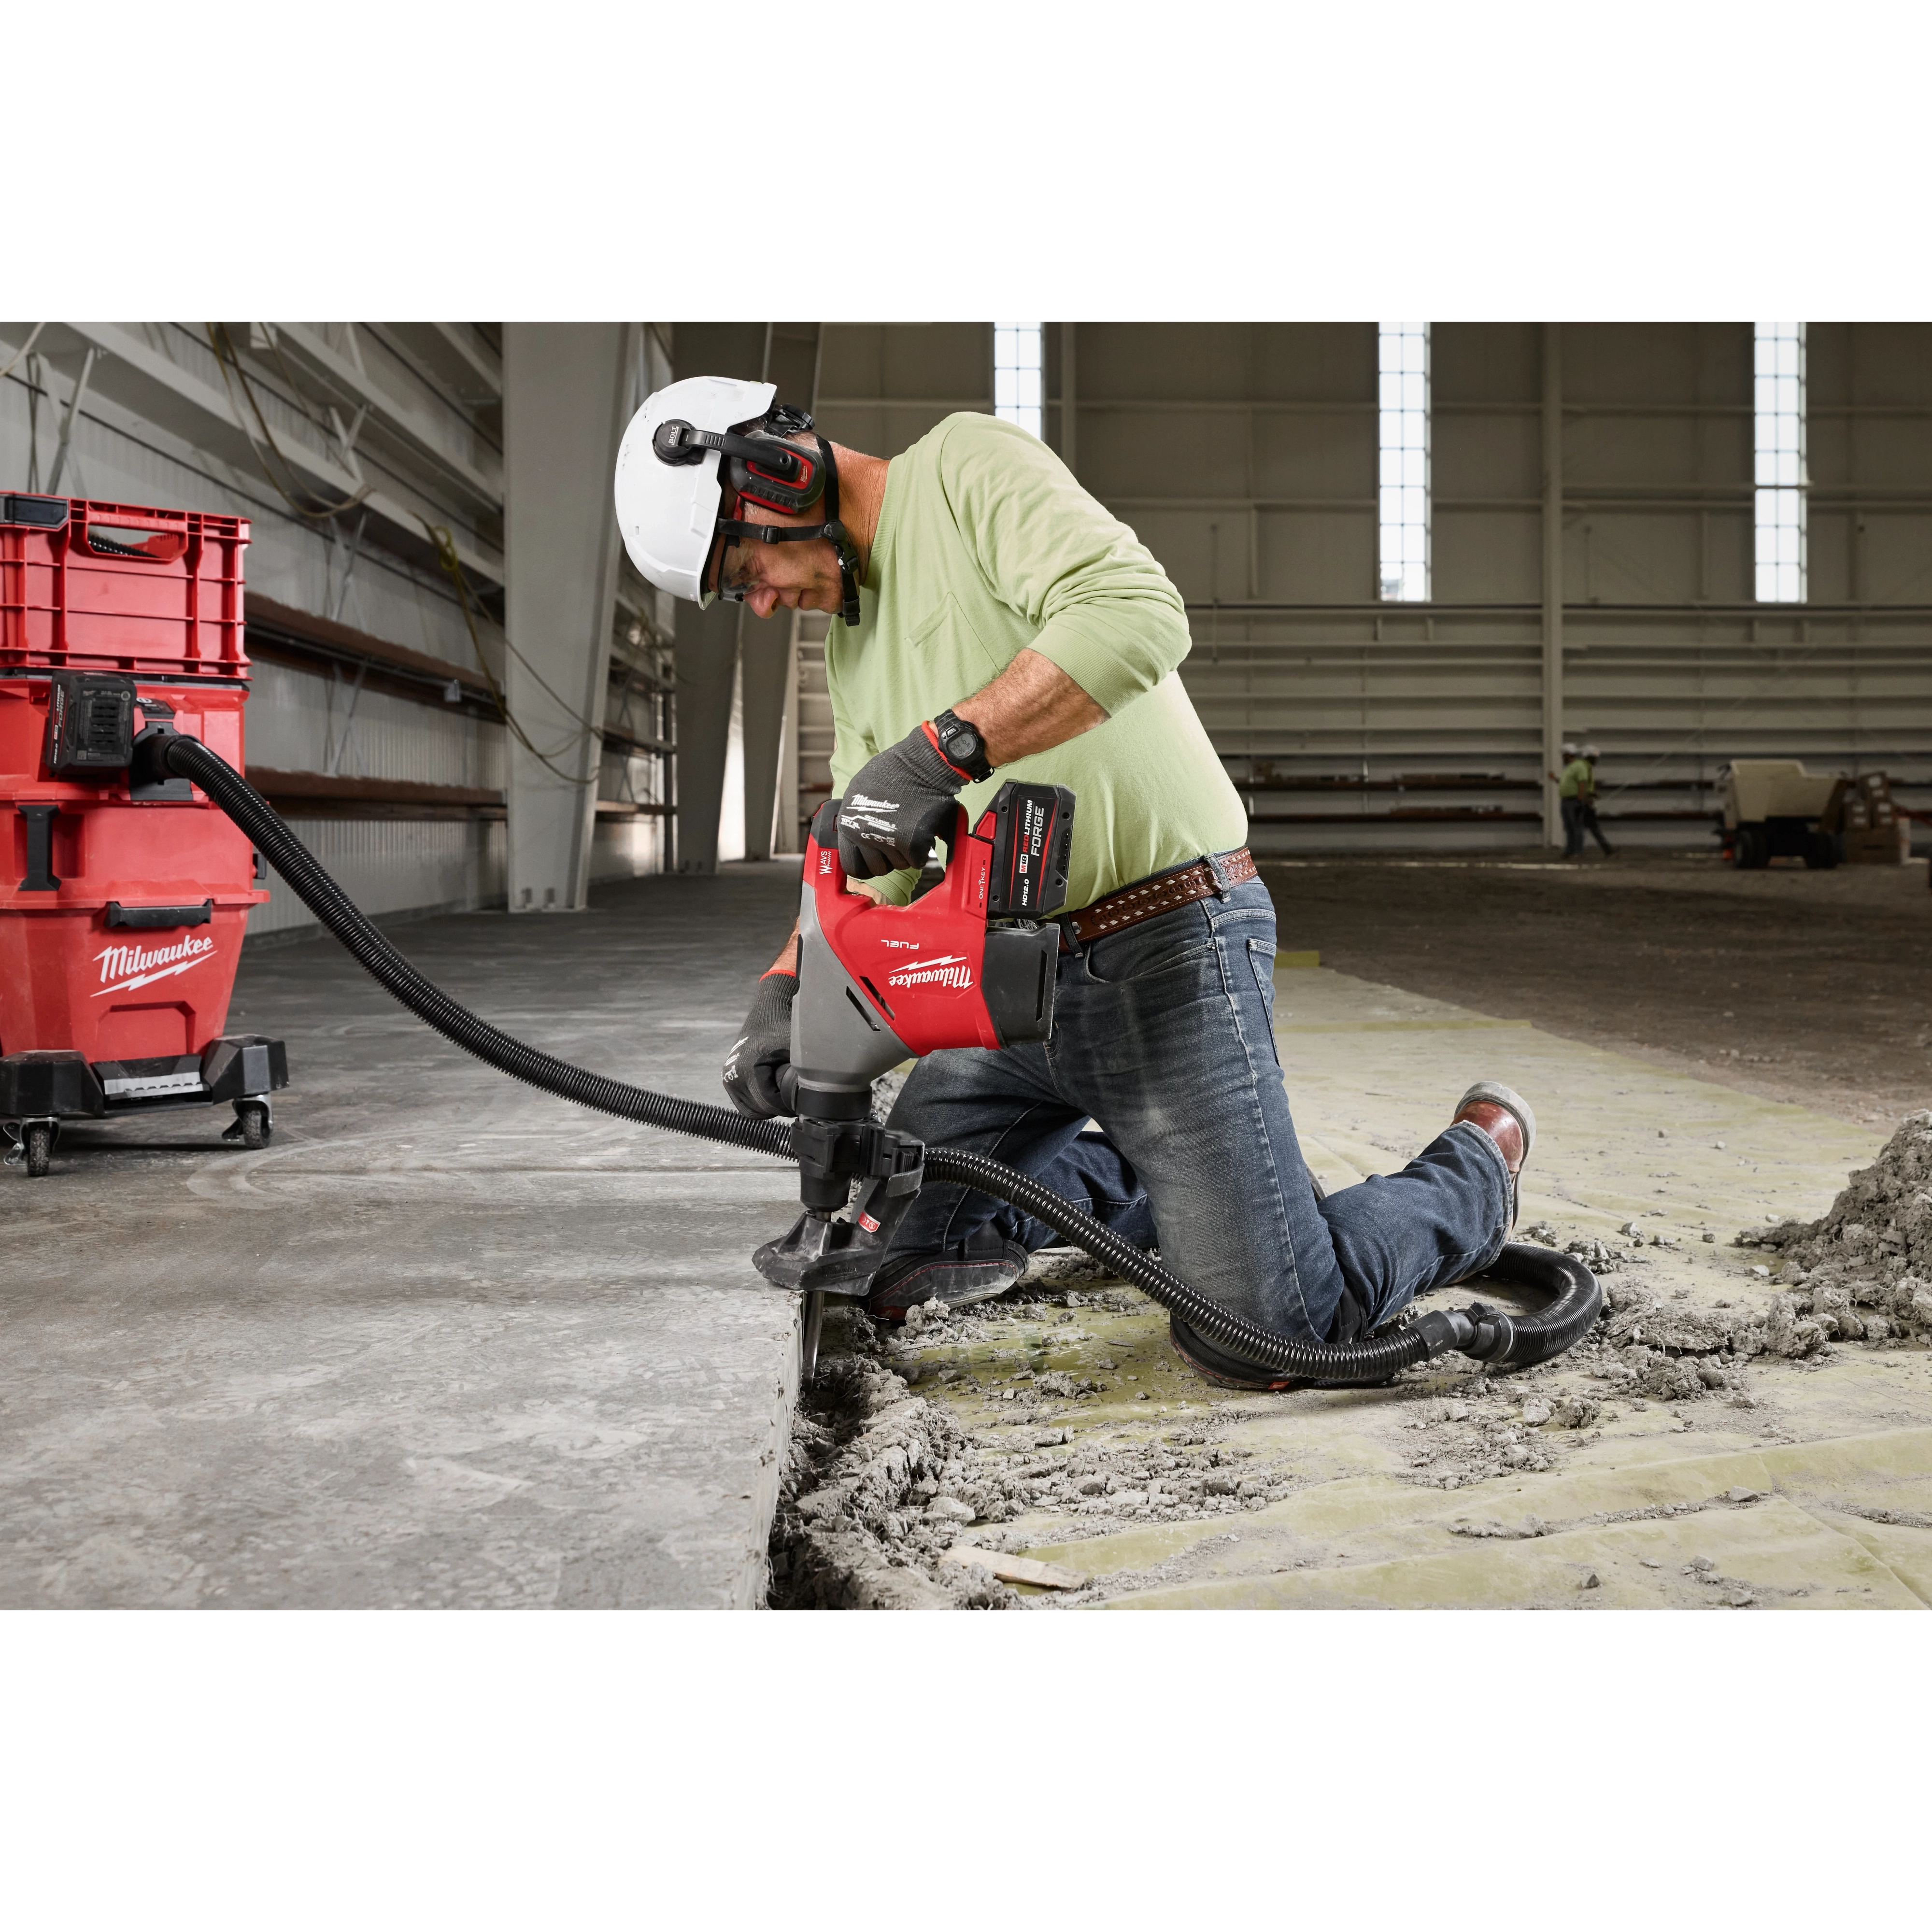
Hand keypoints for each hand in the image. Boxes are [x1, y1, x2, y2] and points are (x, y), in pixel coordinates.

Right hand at [722, 971, 796, 1117]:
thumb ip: (808, 1072)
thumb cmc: (786, 1028)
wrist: (768, 1012)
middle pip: (762, 1109)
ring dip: (771, 1106)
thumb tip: (820, 1095)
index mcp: (748, 1068)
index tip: (802, 1097)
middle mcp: (733, 1074)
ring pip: (754, 1109)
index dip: (789, 1105)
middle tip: (797, 1096)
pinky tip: (773, 1093)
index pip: (771, 1104)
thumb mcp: (799, 1049)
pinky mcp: (728, 1078)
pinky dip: (760, 1104)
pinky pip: (746, 1105)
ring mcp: (728, 1077)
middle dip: (781, 1106)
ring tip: (785, 1091)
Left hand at [837, 724, 969, 878]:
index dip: (867, 866)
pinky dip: (923, 849)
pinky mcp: (912, 843)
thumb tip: (857, 843)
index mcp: (848, 824)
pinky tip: (922, 829)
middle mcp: (863, 835)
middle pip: (878, 869)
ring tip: (910, 827)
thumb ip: (856, 820)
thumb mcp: (858, 793)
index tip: (877, 860)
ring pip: (900, 865)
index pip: (852, 866)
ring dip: (908, 852)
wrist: (920, 763)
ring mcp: (887, 840)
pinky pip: (918, 860)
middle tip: (899, 839)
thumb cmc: (892, 772)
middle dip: (890, 858)